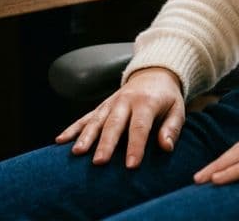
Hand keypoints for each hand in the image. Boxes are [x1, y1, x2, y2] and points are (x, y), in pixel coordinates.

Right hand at [54, 66, 184, 167]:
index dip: (136, 146)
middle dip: (106, 143)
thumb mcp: (177, 109)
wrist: (153, 73)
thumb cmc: (167, 98)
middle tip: (99, 162)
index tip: (132, 166)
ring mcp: (110, 103)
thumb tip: (166, 147)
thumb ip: (172, 128)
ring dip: (85, 136)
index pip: (140, 127)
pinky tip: (60, 140)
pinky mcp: (101, 106)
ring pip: (96, 120)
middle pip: (114, 124)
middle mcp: (125, 102)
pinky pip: (85, 117)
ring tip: (76, 152)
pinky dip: (73, 128)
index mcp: (146, 103)